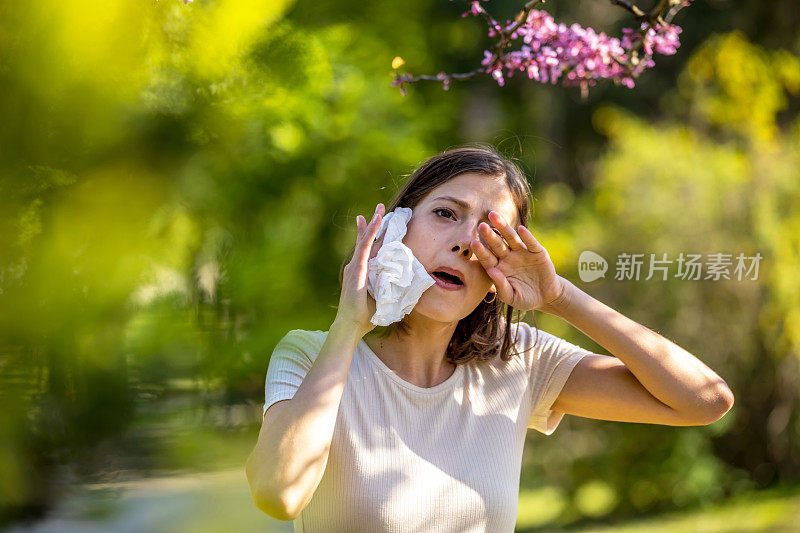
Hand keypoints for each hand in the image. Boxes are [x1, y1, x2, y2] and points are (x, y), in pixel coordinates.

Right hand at [335, 203, 385, 337]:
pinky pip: (365, 246)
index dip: (371, 234)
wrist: (351, 326)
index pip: (367, 249)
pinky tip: (375, 221)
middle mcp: (356, 266)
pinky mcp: (357, 269)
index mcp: (361, 272)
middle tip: (379, 208)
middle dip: (372, 223)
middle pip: (365, 240)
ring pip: (365, 240)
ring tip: (380, 208)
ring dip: (373, 223)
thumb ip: (388, 289)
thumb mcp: (380, 298)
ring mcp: (355, 266)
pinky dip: (370, 232)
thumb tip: (404, 287)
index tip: (376, 221)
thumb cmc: (364, 317)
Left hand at [470, 211, 568, 312]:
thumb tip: (491, 271)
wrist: (546, 297)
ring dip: (503, 227)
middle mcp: (508, 257)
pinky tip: (521, 229)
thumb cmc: (525, 298)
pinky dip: (527, 236)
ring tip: (494, 216)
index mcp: (498, 268)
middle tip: (481, 226)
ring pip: (511, 238)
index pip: (487, 258)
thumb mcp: (512, 297)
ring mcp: (522, 253)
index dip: (481, 251)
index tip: (473, 244)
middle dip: (489, 235)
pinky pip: (531, 243)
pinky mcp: (537, 252)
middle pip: (497, 244)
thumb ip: (501, 286)